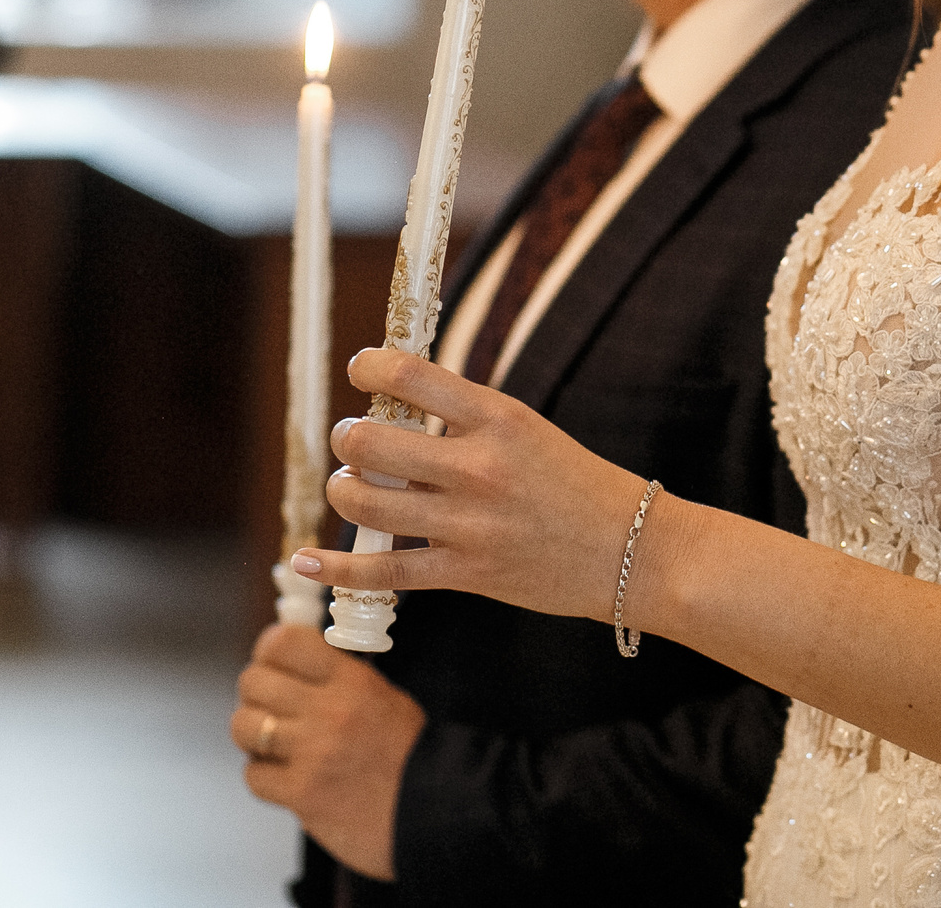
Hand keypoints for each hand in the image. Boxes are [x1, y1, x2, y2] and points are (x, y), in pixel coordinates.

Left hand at [231, 624, 425, 878]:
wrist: (435, 813)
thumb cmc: (408, 755)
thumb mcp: (382, 698)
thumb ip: (337, 678)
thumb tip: (288, 660)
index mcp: (352, 681)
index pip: (284, 643)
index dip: (268, 649)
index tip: (271, 660)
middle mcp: (329, 712)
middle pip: (254, 682)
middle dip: (256, 692)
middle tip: (270, 705)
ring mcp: (313, 755)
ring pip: (244, 726)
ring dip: (253, 733)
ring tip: (274, 742)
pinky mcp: (302, 796)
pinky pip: (254, 775)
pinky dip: (263, 775)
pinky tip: (284, 776)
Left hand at [296, 348, 650, 622]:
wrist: (633, 551)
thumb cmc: (576, 485)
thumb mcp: (526, 431)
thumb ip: (464, 421)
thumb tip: (392, 408)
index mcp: (497, 418)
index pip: (410, 376)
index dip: (369, 367)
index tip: (360, 370)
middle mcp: (478, 467)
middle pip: (371, 443)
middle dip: (347, 439)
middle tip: (352, 441)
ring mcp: (470, 523)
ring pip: (368, 503)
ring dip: (345, 491)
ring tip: (351, 487)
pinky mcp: (467, 572)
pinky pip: (385, 571)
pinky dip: (338, 568)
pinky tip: (306, 561)